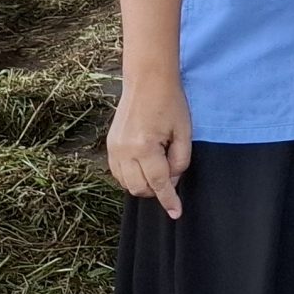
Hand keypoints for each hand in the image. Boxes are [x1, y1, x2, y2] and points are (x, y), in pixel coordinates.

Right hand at [107, 72, 191, 218]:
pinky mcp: (110, 145)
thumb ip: (180, 161)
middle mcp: (124, 151)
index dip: (169, 200)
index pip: (158, 183)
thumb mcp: (183, 132)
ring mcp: (114, 148)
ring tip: (158, 165)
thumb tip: (172, 181)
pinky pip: (118, 173)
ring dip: (143, 184)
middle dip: (157, 189)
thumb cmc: (170, 102)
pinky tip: (144, 165)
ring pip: (127, 184)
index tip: (176, 213)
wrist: (148, 80)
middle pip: (140, 188)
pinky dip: (131, 176)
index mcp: (144, 147)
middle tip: (171, 172)